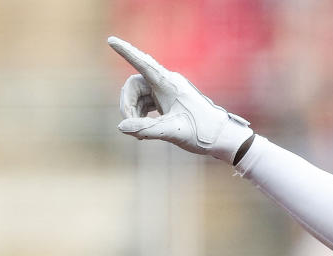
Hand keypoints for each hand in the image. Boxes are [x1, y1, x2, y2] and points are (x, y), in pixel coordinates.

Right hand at [108, 36, 252, 162]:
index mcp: (169, 84)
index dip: (126, 52)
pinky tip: (144, 131)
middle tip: (131, 128)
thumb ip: (146, 129)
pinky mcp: (168, 100)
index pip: (143, 64)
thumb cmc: (202, 132)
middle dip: (128, 105)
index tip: (110, 40)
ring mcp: (167, 91)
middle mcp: (167, 83)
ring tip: (140, 134)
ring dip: (134, 113)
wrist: (222, 138)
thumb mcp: (173, 132)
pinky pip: (146, 102)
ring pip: (138, 95)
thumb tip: (121, 127)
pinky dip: (141, 115)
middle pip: (134, 85)